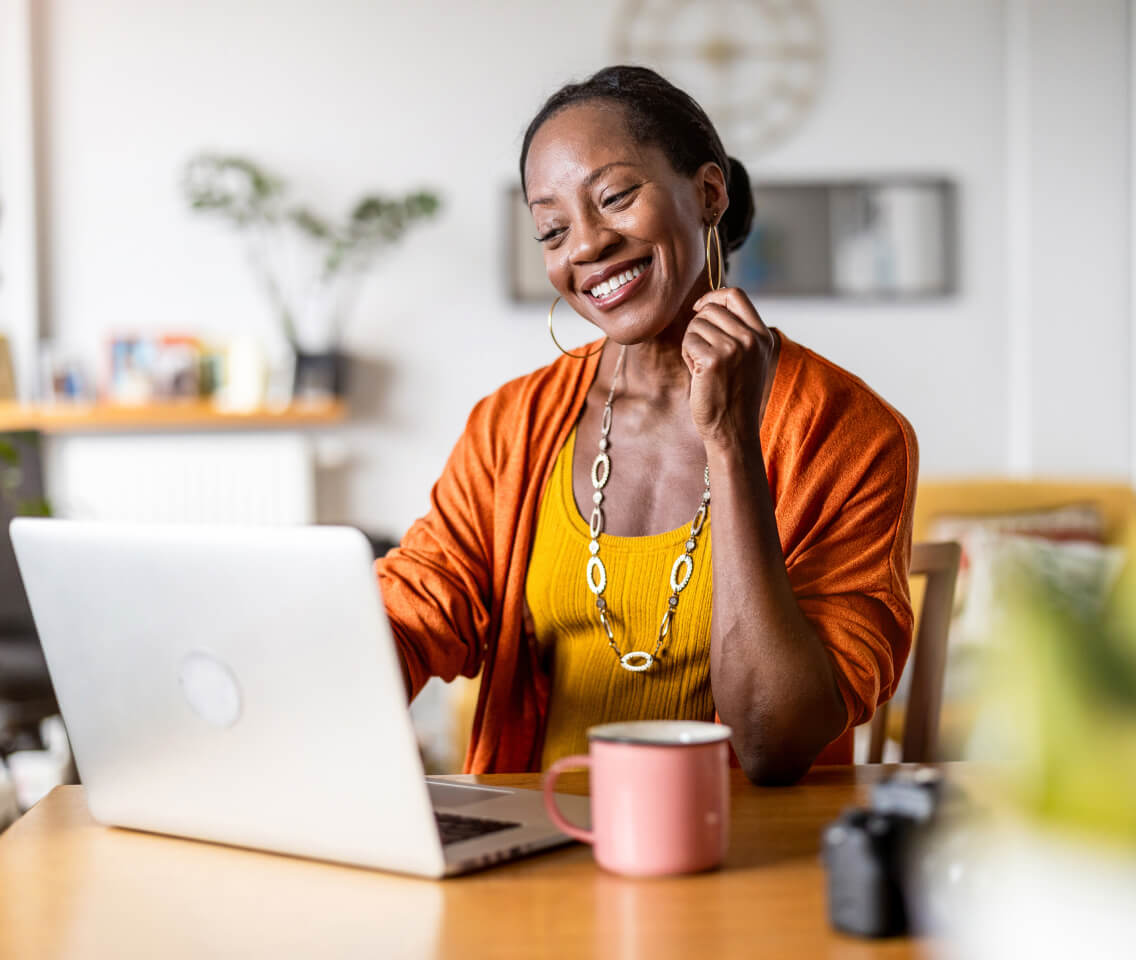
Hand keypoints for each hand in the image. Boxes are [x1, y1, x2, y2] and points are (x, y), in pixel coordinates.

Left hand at [683, 287, 775, 449]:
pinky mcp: (714, 360)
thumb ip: (737, 331)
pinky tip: (698, 375)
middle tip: (702, 354)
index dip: (713, 296)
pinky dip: (687, 356)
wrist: (733, 430)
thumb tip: (708, 302)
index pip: (736, 295)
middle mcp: (752, 339)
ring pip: (696, 324)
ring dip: (692, 343)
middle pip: (711, 309)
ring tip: (703, 367)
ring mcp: (734, 348)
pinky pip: (688, 341)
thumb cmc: (733, 395)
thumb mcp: (747, 358)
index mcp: (763, 336)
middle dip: (698, 327)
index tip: (698, 308)